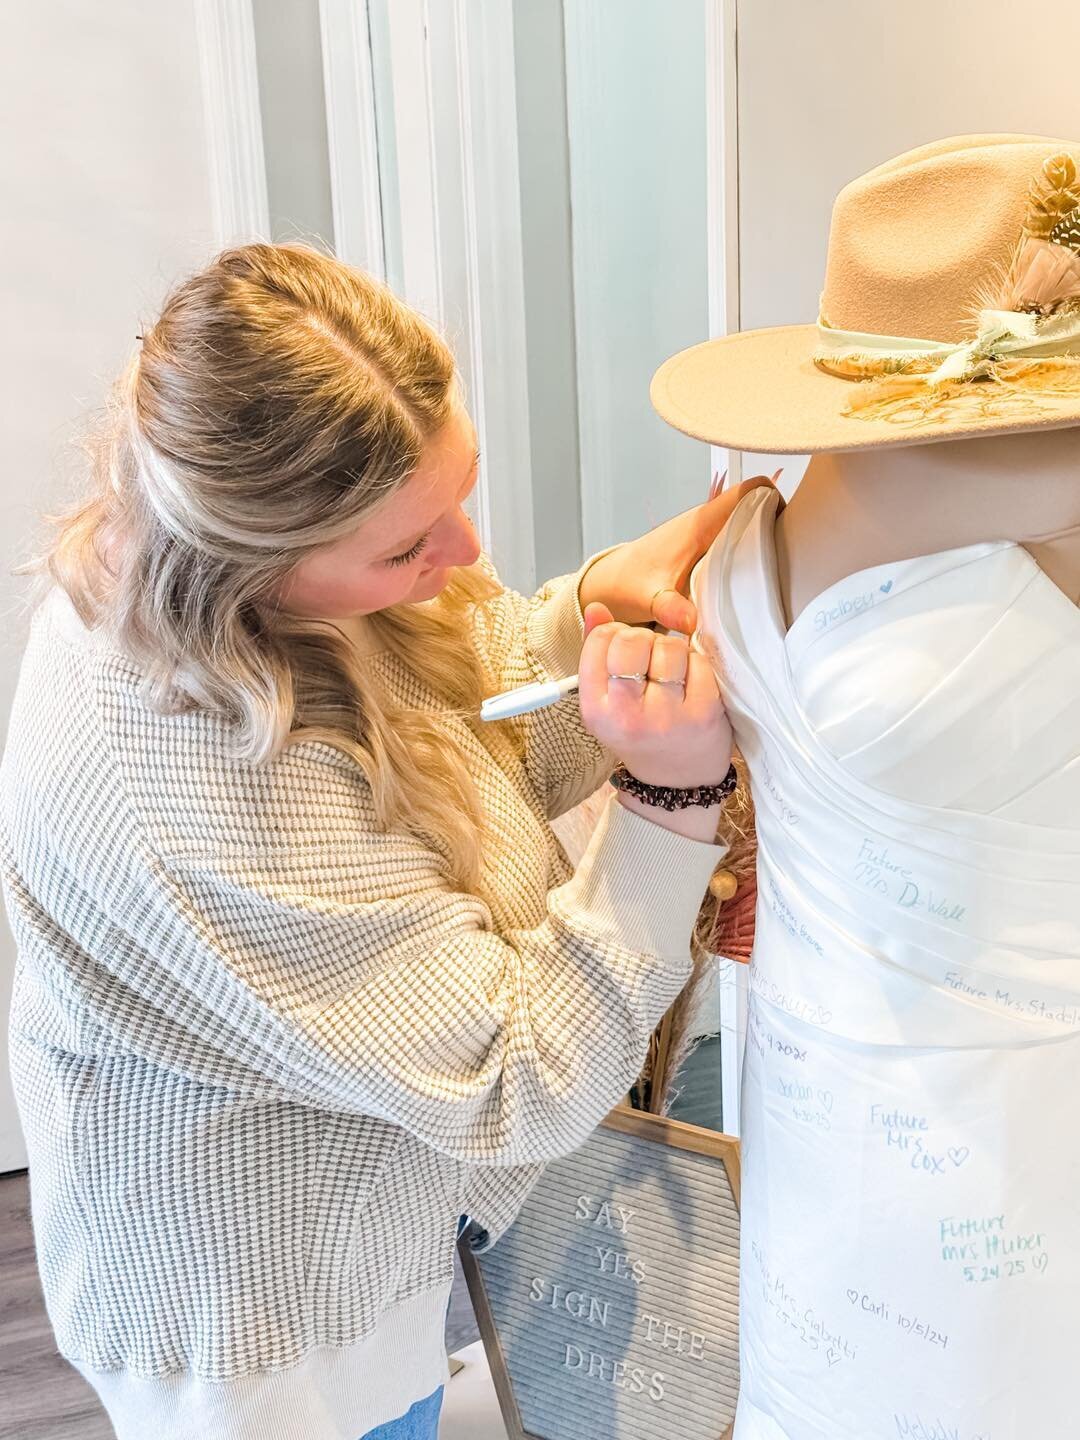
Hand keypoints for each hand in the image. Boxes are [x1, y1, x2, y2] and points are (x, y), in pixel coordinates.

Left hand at [577, 473, 779, 634]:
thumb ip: (670, 608)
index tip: (790, 527)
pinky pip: (740, 545)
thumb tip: (691, 622)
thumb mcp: (649, 598)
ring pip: (752, 527)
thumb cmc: (628, 583)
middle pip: (760, 508)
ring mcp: (710, 538)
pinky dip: (752, 557)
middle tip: (792, 558)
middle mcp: (709, 524)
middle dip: (781, 525)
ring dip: (768, 543)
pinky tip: (756, 585)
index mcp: (701, 523)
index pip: (751, 490)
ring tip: (781, 573)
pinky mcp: (709, 553)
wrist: (609, 586)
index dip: (776, 498)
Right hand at [578, 604, 732, 790]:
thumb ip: (598, 652)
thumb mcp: (608, 701)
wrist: (677, 783)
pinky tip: (692, 683)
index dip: (615, 634)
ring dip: (673, 651)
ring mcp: (667, 718)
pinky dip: (697, 665)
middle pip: (632, 641)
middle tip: (650, 659)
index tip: (624, 649)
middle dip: (644, 640)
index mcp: (596, 712)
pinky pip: (699, 662)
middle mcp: (627, 717)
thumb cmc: (641, 732)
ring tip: (672, 673)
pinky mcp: (703, 715)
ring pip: (669, 648)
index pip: (599, 642)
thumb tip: (596, 608)